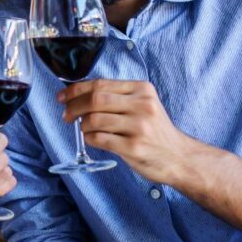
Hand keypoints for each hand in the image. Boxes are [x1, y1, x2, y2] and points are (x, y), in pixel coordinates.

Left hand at [59, 79, 186, 184]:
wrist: (179, 157)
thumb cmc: (155, 131)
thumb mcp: (143, 105)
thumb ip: (117, 97)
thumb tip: (79, 95)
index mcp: (142, 90)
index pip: (100, 84)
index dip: (76, 90)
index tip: (62, 96)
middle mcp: (142, 105)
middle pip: (95, 99)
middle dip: (74, 106)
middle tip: (66, 115)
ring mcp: (139, 127)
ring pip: (94, 119)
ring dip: (82, 125)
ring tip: (85, 129)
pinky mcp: (134, 147)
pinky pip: (99, 139)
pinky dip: (89, 139)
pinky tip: (93, 139)